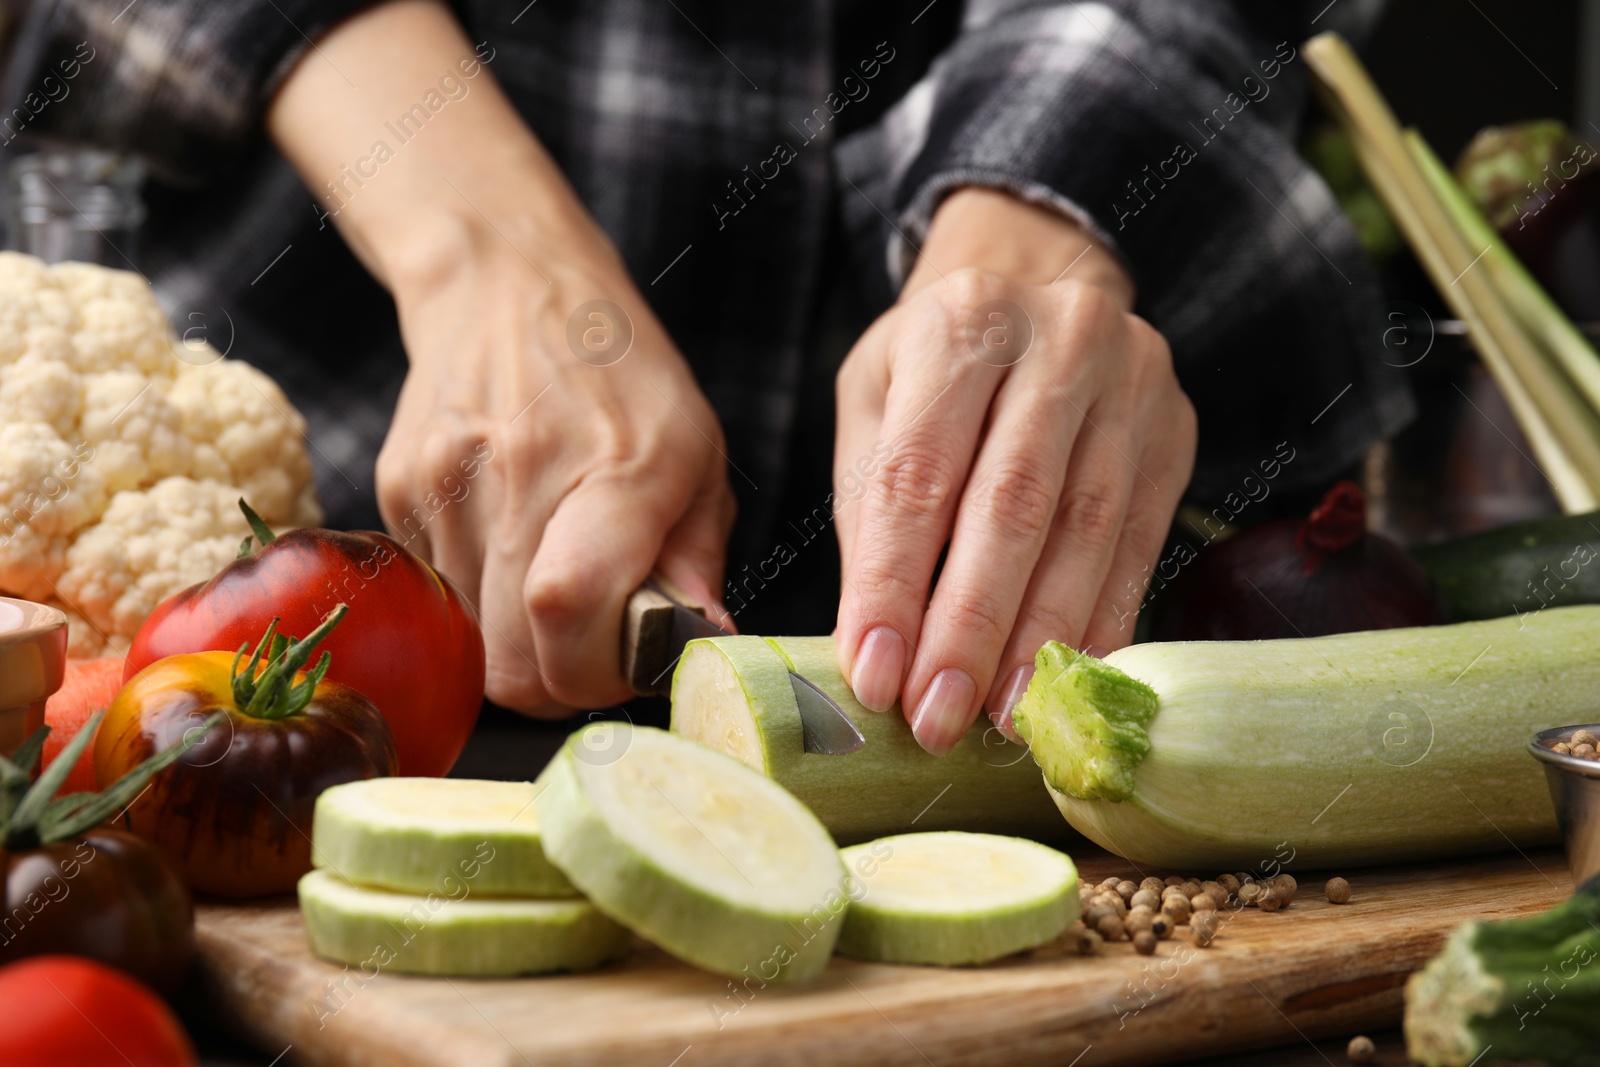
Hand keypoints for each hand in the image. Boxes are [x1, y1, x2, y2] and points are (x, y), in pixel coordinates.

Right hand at [378, 243, 734, 713]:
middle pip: (512, 662)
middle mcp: (521, 475)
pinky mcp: (396, 490)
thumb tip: (696, 647)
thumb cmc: (621, 374)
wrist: (507, 284)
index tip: (623, 662)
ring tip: (553, 569)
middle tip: (595, 637)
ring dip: (517, 639)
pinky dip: (478, 595)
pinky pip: (439, 595)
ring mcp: (445, 483)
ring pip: (470, 642)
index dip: (595, 674)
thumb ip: (697, 561)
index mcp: (616, 467)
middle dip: (559, 677)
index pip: (570, 614)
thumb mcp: (698, 455)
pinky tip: (508, 537)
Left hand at [833, 189, 1195, 752]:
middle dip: (969, 626)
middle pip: (1010, 505)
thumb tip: (878, 645)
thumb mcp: (876, 399)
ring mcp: (1131, 382)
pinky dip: (1100, 621)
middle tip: (934, 716)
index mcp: (961, 320)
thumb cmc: (938, 359)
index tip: (872, 673)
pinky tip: (1066, 679)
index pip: (916, 472)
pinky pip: (1140, 544)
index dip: (891, 583)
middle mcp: (1058, 339)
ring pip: (1086, 531)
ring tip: (998, 718)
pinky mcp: (1174, 432)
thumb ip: (871, 506)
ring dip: (1040, 638)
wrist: (1042, 282)